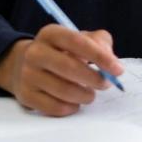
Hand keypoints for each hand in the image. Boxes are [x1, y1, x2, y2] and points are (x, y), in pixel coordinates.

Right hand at [0, 25, 124, 116]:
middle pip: (70, 68)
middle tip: (106, 84)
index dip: (100, 57)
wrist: (24, 65)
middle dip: (95, 79)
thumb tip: (111, 61)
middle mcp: (35, 52)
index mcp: (51, 34)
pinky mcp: (26, 95)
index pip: (77, 42)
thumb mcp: (79, 39)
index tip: (118, 70)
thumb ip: (100, 43)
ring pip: (64, 90)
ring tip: (90, 94)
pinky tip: (75, 103)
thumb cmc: (62, 52)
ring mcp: (28, 74)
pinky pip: (55, 107)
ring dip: (85, 96)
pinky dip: (71, 107)